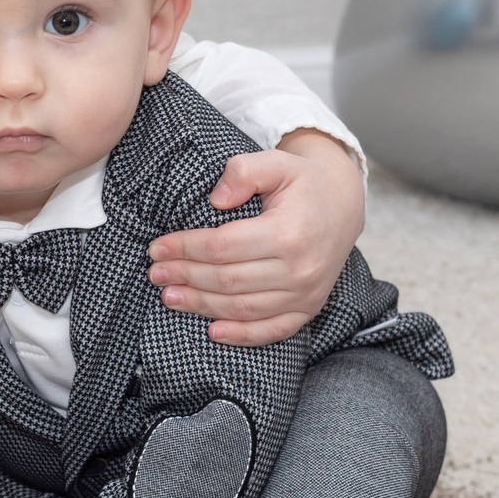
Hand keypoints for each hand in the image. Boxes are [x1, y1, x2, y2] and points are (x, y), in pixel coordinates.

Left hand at [146, 128, 364, 344]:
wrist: (343, 206)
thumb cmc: (303, 183)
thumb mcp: (277, 162)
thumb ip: (244, 171)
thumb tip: (215, 200)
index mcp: (289, 232)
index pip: (223, 246)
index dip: (185, 248)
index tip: (158, 248)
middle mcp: (300, 268)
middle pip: (228, 280)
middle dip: (186, 277)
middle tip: (155, 274)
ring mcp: (306, 293)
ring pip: (242, 308)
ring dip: (201, 305)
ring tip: (170, 297)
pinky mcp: (308, 308)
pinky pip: (271, 330)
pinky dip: (241, 335)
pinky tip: (211, 331)